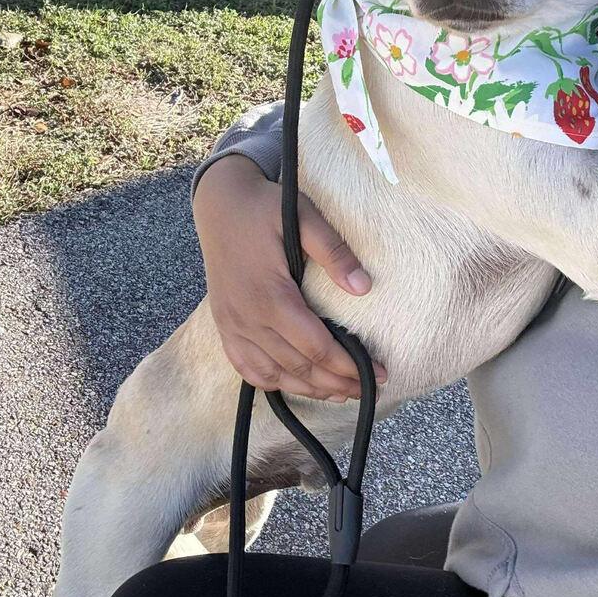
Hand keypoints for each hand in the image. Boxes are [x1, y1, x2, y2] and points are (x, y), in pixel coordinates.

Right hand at [193, 155, 385, 400]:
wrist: (219, 202)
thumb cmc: (264, 208)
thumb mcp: (303, 217)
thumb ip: (334, 251)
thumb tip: (364, 287)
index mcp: (270, 296)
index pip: (316, 347)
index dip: (348, 366)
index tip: (378, 373)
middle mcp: (248, 318)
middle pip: (298, 367)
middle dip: (336, 384)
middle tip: (369, 390)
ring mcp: (232, 325)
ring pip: (272, 374)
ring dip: (308, 389)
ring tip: (340, 393)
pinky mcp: (224, 324)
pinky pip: (245, 366)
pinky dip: (271, 382)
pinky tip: (293, 384)